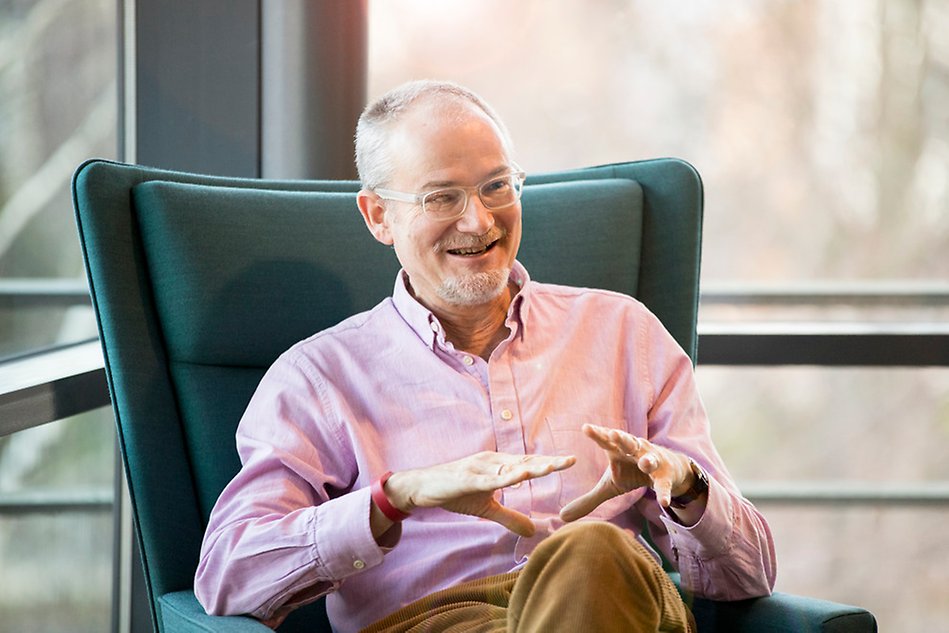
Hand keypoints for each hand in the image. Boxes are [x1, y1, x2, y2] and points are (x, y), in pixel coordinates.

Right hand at [385, 451, 575, 536]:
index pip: (529, 464)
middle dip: (548, 462)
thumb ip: (510, 518)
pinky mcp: (467, 479)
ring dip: (532, 468)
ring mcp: (480, 469)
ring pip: (510, 468)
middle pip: (525, 462)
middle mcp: (492, 462)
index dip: (549, 464)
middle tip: (571, 460)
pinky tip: (519, 476)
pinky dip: (505, 478)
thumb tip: (533, 531)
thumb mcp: (486, 509)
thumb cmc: (455, 492)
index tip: (570, 461)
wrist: (423, 487)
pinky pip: (489, 479)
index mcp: (498, 466)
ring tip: (552, 467)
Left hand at [560, 424, 693, 521]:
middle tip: (614, 434)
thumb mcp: (609, 486)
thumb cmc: (632, 472)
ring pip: (649, 459)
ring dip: (647, 460)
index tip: (585, 427)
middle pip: (628, 443)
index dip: (597, 434)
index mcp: (618, 451)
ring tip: (644, 463)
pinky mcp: (665, 476)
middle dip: (621, 438)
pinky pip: (663, 485)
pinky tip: (664, 502)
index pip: (606, 441)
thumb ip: (588, 499)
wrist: (666, 468)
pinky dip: (664, 492)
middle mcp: (635, 451)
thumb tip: (562, 517)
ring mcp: (652, 461)